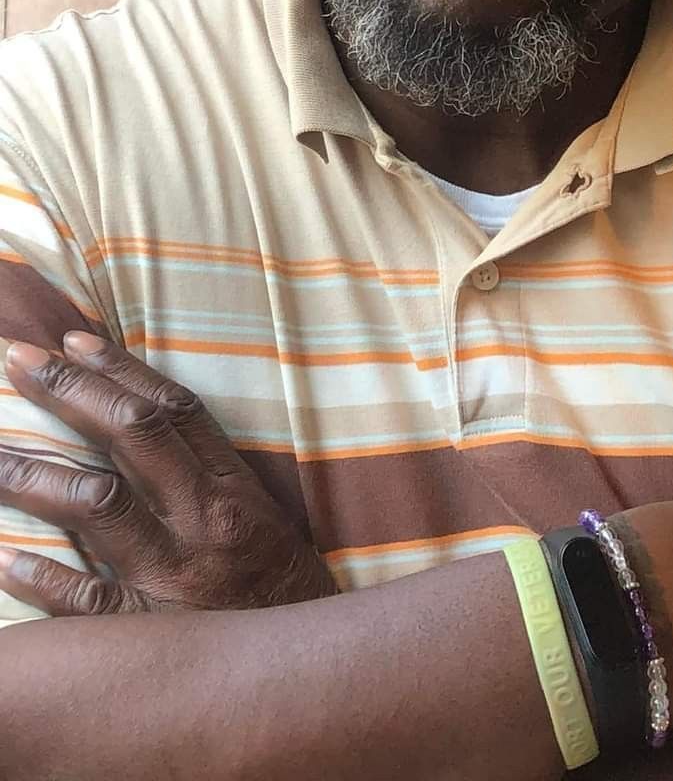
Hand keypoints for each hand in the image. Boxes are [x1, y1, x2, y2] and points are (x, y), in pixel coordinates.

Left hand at [0, 331, 337, 615]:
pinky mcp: (154, 628)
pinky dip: (44, 576)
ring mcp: (177, 573)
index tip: (74, 340)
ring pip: (98, 504)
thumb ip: (207, 476)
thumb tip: (144, 428)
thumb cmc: (277, 589)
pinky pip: (89, 599)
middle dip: (72, 390)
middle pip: (132, 436)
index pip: (172, 410)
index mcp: (232, 488)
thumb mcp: (258, 519)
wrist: (305, 671)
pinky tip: (5, 558)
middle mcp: (205, 519)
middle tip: (19, 358)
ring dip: (36, 472)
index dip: (122, 369)